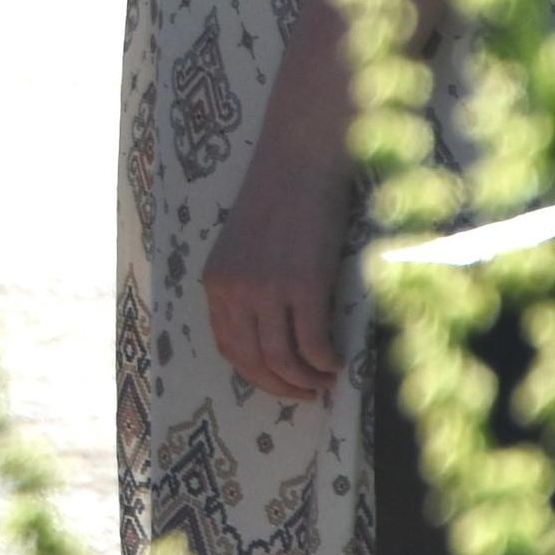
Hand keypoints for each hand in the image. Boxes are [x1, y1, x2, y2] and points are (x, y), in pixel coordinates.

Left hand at [200, 143, 354, 403]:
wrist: (300, 160)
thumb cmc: (281, 199)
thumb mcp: (247, 247)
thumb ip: (249, 286)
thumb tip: (271, 333)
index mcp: (215, 280)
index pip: (227, 345)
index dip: (253, 373)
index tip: (276, 383)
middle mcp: (234, 289)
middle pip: (252, 359)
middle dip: (280, 385)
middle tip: (306, 394)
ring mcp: (267, 289)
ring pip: (282, 358)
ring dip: (305, 379)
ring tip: (324, 381)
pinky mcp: (303, 286)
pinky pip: (313, 343)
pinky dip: (326, 360)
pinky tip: (338, 361)